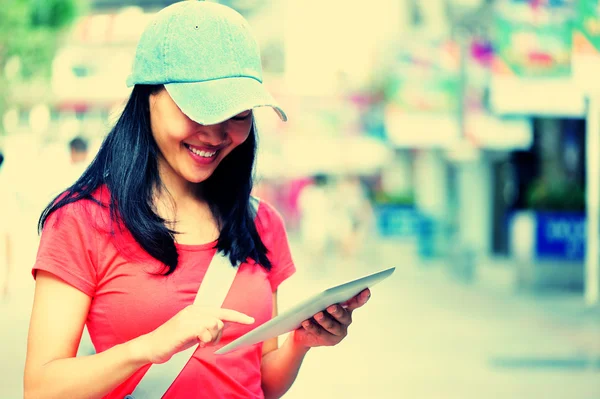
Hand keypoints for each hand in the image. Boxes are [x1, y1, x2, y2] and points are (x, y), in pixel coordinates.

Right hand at [137, 305, 254, 363]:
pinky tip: (197, 343)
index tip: (251, 320)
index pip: (222, 311)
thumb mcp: (194, 332)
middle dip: (218, 334)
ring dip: (211, 338)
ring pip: (215, 325)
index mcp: (197, 310)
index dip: (238, 315)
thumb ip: (207, 327)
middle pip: (220, 319)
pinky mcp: (184, 327)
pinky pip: (205, 331)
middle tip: (206, 342)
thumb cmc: (173, 340)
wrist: (151, 346)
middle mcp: (193, 311)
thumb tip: (222, 326)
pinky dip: (204, 340)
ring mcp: (188, 318)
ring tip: (200, 343)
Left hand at [292, 288, 370, 349]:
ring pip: (332, 326)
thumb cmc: (312, 311)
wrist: (303, 331)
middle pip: (343, 315)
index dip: (362, 297)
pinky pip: (320, 333)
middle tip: (331, 307)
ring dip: (324, 320)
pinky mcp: (330, 341)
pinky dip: (312, 327)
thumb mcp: (317, 302)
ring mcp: (339, 332)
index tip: (366, 290)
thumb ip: (322, 297)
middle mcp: (345, 320)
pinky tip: (306, 322)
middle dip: (337, 311)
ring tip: (317, 315)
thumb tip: (320, 293)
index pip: (355, 302)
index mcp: (346, 307)